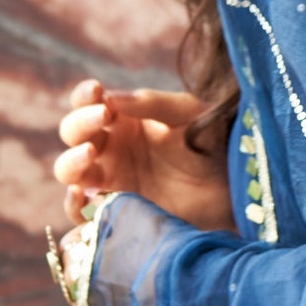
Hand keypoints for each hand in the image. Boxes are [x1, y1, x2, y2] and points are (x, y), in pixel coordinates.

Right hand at [54, 77, 238, 232]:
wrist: (236, 188)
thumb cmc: (215, 143)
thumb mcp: (189, 114)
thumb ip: (152, 103)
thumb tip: (111, 99)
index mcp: (125, 118)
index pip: (87, 102)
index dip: (85, 95)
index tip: (98, 91)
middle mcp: (112, 147)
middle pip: (73, 133)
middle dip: (80, 124)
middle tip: (103, 119)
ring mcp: (112, 180)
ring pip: (69, 171)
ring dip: (71, 161)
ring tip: (90, 154)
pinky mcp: (118, 211)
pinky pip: (81, 213)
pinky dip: (72, 205)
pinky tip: (81, 194)